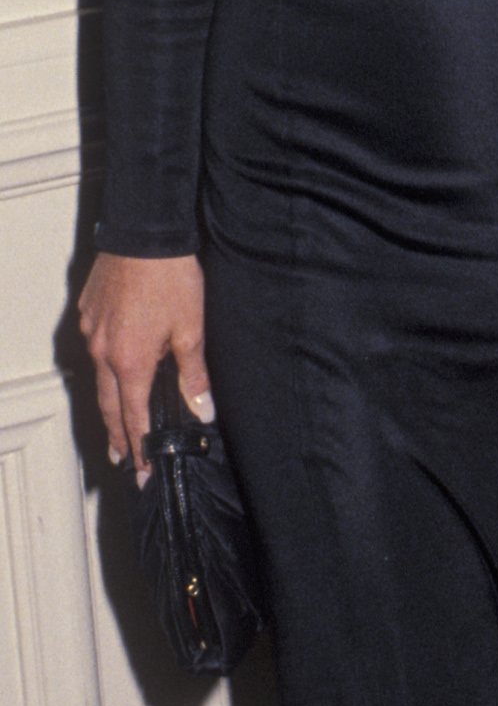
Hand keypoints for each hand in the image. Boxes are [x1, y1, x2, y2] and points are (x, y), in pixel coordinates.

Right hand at [77, 251, 211, 477]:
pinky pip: (95, 350)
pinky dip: (104, 369)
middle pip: (109, 405)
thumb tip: (201, 411)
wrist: (144, 234)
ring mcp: (91, 331)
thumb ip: (193, 375)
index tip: (141, 471)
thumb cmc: (170, 277)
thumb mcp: (191, 329)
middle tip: (122, 460)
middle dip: (117, 436)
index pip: (134, 417)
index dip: (138, 447)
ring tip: (116, 427)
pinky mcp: (88, 313)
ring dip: (109, 405)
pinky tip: (113, 372)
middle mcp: (103, 351)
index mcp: (130, 362)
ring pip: (99, 378)